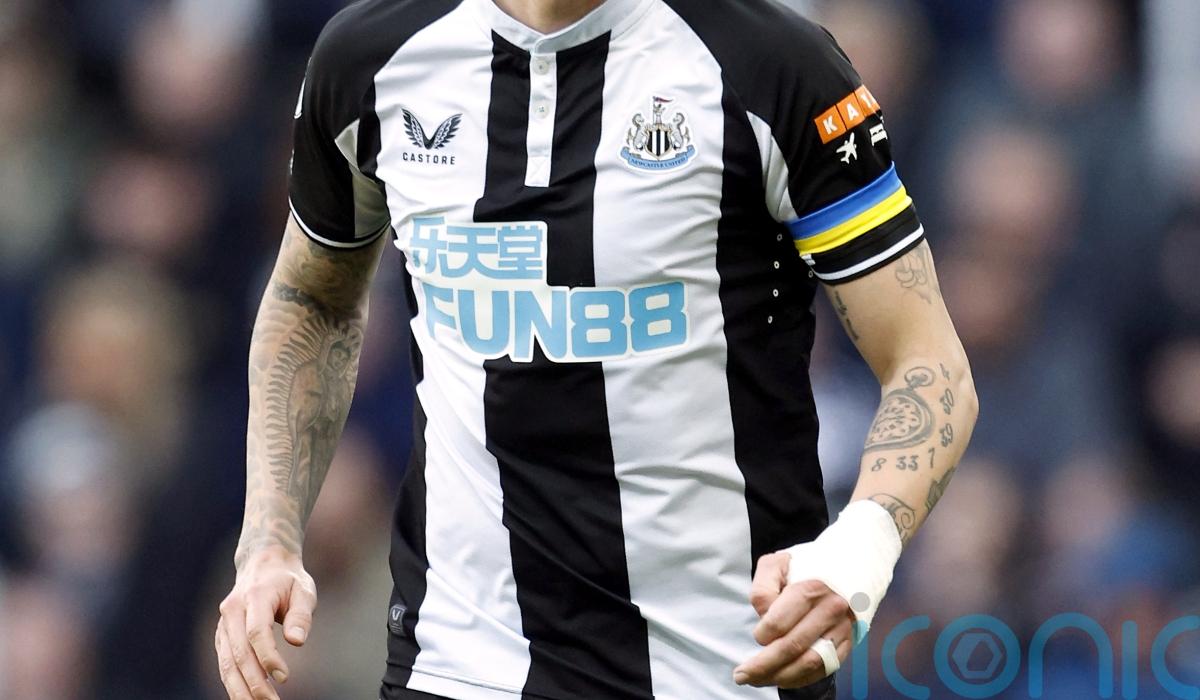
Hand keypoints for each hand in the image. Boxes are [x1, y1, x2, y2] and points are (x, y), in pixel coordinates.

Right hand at [216, 546, 317, 699]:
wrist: (263, 564)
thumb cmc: (288, 580)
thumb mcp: (304, 590)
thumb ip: (301, 615)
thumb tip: (297, 641)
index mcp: (254, 596)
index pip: (257, 632)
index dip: (269, 657)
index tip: (284, 677)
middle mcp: (232, 610)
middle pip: (239, 653)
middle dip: (254, 682)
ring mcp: (223, 624)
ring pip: (227, 662)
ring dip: (240, 689)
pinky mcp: (222, 635)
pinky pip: (225, 662)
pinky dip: (233, 682)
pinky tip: (246, 697)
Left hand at [733, 552, 854, 688]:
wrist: (849, 566)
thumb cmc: (806, 567)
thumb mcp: (777, 564)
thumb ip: (763, 587)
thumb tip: (763, 616)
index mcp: (811, 587)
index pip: (780, 622)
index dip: (762, 634)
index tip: (757, 636)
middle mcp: (830, 610)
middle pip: (793, 647)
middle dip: (762, 665)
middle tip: (741, 675)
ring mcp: (841, 629)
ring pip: (809, 663)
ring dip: (780, 677)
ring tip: (757, 680)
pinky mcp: (847, 643)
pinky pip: (823, 669)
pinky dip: (800, 679)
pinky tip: (780, 678)